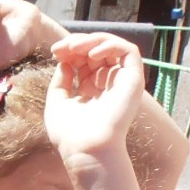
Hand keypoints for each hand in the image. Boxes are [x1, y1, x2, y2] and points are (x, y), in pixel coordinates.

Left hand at [43, 33, 146, 165]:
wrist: (86, 149)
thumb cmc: (69, 133)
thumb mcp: (57, 101)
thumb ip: (61, 81)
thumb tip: (65, 61)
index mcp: (91, 89)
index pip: (84, 59)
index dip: (71, 50)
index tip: (55, 51)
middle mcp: (108, 84)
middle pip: (97, 50)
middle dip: (78, 43)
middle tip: (61, 47)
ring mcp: (121, 81)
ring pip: (113, 46)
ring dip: (92, 41)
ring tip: (74, 47)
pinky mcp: (134, 80)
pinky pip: (129, 51)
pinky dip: (110, 45)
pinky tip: (92, 53)